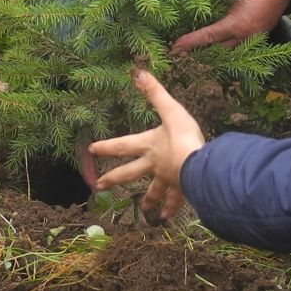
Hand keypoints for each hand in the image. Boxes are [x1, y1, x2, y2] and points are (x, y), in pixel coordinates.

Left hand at [89, 69, 205, 222]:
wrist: (200, 165)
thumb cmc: (184, 137)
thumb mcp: (170, 110)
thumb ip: (155, 92)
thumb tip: (137, 72)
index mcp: (150, 145)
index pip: (123, 145)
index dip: (107, 146)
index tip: (91, 150)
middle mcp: (154, 164)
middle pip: (130, 173)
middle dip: (114, 178)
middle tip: (99, 186)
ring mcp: (168, 179)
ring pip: (154, 191)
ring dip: (148, 200)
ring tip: (144, 210)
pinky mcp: (182, 189)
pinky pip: (175, 201)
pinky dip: (170, 209)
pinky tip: (166, 218)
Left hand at [170, 0, 290, 53]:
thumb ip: (214, 4)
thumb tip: (193, 6)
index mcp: (236, 24)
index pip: (208, 37)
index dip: (190, 43)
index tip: (174, 48)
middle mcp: (244, 38)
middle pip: (216, 52)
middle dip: (197, 54)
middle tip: (179, 54)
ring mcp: (252, 42)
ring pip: (228, 54)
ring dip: (211, 55)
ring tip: (193, 55)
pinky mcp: (258, 42)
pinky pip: (239, 51)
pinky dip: (225, 52)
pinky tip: (213, 52)